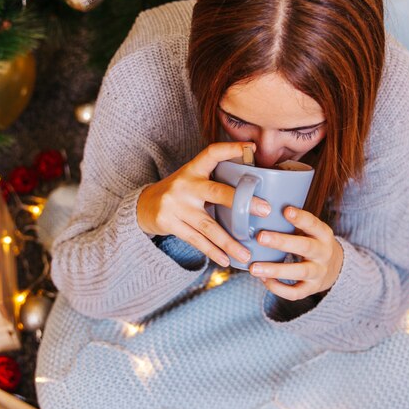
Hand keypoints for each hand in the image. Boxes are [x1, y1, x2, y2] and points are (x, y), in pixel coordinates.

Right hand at [137, 142, 270, 266]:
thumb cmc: (179, 193)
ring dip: (229, 242)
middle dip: (242, 202)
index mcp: (193, 169)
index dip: (230, 149)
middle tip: (265, 209)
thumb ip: (215, 181)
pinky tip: (226, 260)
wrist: (143, 206)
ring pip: (208, 225)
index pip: (211, 154)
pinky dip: (212, 251)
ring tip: (246, 254)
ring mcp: (175, 205)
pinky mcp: (169, 222)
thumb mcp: (193, 180)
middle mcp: (184, 185)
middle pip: (216, 192)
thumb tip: (254, 190)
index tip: (251, 148)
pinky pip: (195, 240)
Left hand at [249, 206, 343, 299]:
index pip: (314, 224)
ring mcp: (319, 272)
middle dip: (282, 242)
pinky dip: (279, 289)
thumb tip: (260, 210)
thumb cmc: (313, 242)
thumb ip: (293, 224)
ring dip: (275, 270)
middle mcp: (324, 253)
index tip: (285, 210)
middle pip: (305, 247)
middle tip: (260, 237)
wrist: (337, 267)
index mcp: (323, 234)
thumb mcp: (311, 230)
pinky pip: (295, 292)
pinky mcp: (312, 289)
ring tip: (253, 268)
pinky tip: (264, 280)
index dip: (300, 218)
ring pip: (300, 272)